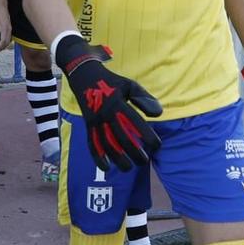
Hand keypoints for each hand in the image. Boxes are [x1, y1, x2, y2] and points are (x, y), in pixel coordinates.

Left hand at [0, 0, 12, 54]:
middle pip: (6, 43)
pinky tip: (0, 43)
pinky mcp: (9, 28)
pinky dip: (4, 43)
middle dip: (0, 49)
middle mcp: (9, 30)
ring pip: (8, 41)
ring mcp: (10, 29)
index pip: (2, 42)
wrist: (1, 5)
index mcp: (4, 29)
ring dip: (2, 46)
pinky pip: (9, 38)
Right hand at [56, 35, 161, 170]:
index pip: (135, 122)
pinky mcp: (88, 125)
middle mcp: (106, 113)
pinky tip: (106, 168)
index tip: (157, 145)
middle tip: (145, 161)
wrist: (84, 76)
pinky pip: (91, 143)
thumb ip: (145, 100)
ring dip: (117, 159)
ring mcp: (95, 121)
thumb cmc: (113, 82)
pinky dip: (97, 157)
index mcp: (118, 103)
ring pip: (106, 144)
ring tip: (128, 168)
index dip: (147, 135)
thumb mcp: (130, 85)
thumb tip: (158, 115)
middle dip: (134, 152)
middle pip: (121, 138)